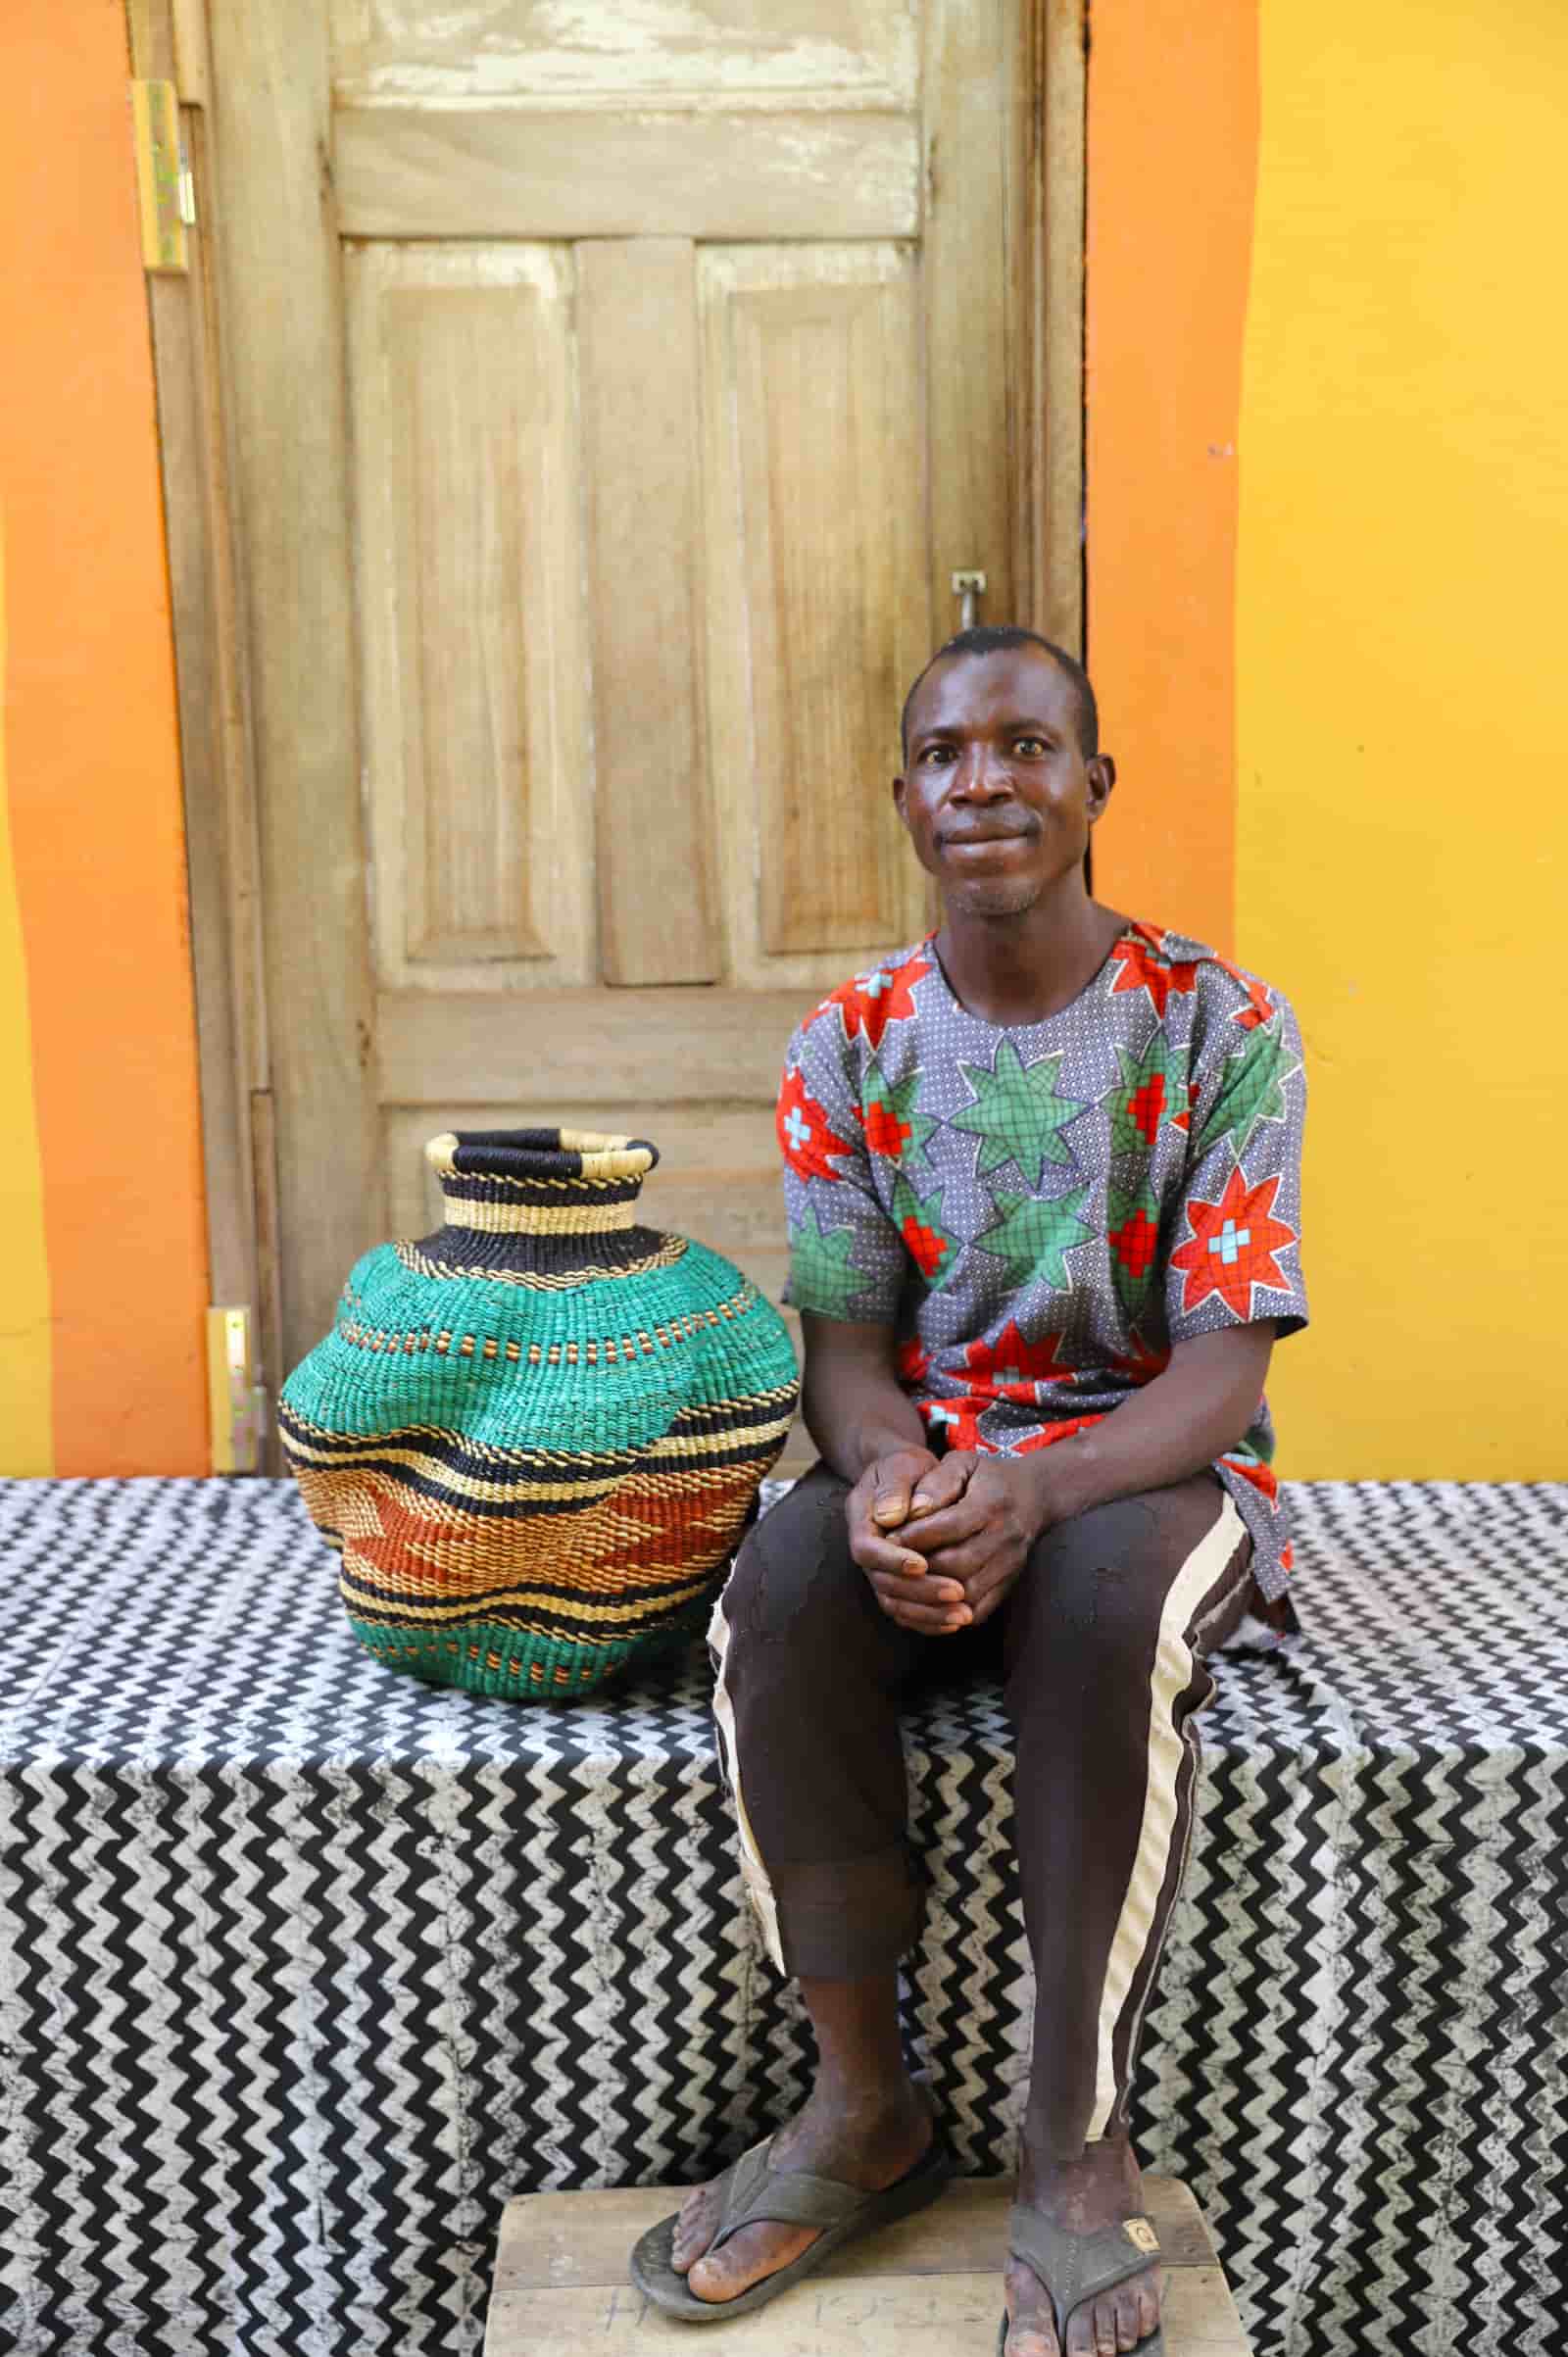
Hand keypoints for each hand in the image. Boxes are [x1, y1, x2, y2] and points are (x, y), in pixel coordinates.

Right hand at [846, 1447, 975, 1634]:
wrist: (908, 1477)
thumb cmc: (907, 1467)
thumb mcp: (901, 1464)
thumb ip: (895, 1487)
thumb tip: (890, 1517)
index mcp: (861, 1520)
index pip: (866, 1550)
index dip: (893, 1560)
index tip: (923, 1562)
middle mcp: (867, 1551)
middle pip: (882, 1584)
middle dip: (920, 1591)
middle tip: (957, 1592)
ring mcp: (880, 1571)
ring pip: (895, 1604)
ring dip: (929, 1613)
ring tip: (964, 1613)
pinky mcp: (898, 1585)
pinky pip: (908, 1613)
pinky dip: (931, 1621)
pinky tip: (959, 1620)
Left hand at [898, 1453, 1052, 1627]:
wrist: (1033, 1497)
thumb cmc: (986, 1478)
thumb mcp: (962, 1464)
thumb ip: (936, 1482)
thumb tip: (911, 1510)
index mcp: (993, 1504)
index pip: (949, 1526)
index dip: (915, 1535)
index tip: (887, 1537)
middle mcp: (1006, 1538)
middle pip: (957, 1564)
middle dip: (918, 1567)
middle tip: (890, 1565)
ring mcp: (1010, 1566)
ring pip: (966, 1592)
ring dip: (930, 1593)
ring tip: (903, 1583)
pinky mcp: (1009, 1586)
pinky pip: (977, 1611)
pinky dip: (948, 1613)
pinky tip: (925, 1601)